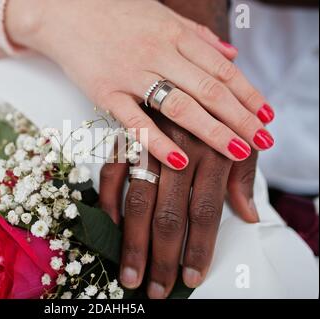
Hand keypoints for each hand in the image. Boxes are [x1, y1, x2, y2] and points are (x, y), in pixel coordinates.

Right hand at [6, 0, 274, 169]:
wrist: (65, 11)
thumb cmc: (115, 13)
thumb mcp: (161, 14)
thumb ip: (197, 34)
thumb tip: (230, 54)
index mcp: (174, 34)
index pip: (221, 69)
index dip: (248, 93)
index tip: (267, 116)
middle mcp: (158, 53)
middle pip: (209, 90)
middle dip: (241, 118)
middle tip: (264, 141)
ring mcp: (131, 74)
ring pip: (180, 106)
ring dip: (212, 131)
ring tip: (237, 152)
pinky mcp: (106, 93)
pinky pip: (135, 121)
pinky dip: (156, 142)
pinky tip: (179, 160)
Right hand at [99, 110, 258, 297]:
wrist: (169, 60)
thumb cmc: (214, 106)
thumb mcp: (238, 135)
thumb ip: (243, 176)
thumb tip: (247, 215)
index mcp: (213, 149)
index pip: (206, 212)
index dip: (199, 249)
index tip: (191, 277)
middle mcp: (181, 147)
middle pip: (171, 214)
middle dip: (164, 257)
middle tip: (157, 290)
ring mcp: (150, 140)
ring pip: (139, 200)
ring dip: (134, 241)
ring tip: (131, 275)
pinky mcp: (124, 135)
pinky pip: (112, 174)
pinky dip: (110, 203)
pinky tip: (112, 229)